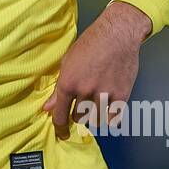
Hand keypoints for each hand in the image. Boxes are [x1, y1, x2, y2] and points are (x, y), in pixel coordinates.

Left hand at [43, 1, 152, 139]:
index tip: (62, 134)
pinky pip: (113, 119)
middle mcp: (85, 91)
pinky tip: (108, 109)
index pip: (60, 114)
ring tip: (96, 104)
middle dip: (78, 115)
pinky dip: (110, 117)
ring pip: (96, 120)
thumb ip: (58, 87)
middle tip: (82, 107)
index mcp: (68, 82)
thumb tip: (47, 107)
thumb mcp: (68, 62)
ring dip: (94, 116)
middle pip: (78, 118)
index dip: (59, 128)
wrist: (118, 34)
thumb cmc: (91, 43)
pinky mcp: (121, 95)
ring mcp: (104, 94)